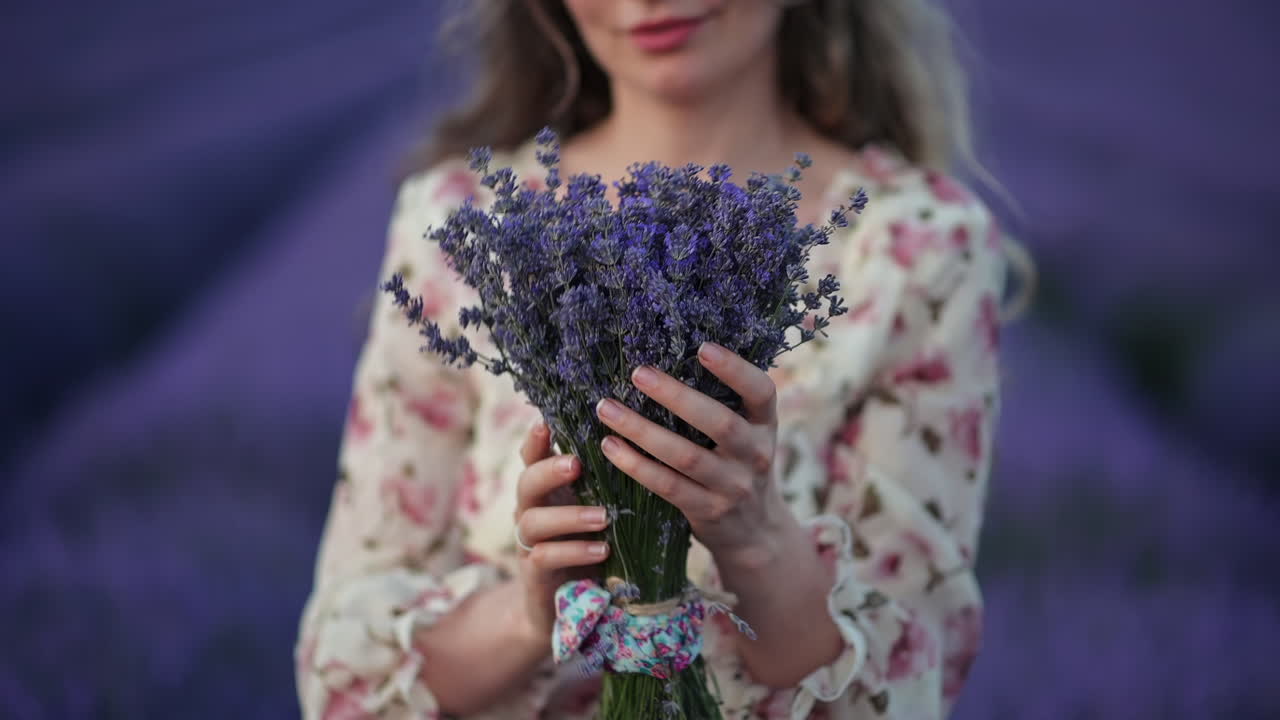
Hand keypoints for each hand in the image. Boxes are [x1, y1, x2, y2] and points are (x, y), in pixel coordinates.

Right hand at [512, 420, 610, 639]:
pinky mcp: (534, 575)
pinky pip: (544, 558)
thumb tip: (643, 444)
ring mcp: (528, 544)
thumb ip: (606, 484)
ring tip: (602, 518)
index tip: (548, 421)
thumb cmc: (591, 546)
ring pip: (532, 521)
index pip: (533, 457)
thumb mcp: (599, 511)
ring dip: (568, 516)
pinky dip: (572, 551)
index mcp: (547, 491)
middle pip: (526, 482)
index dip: (536, 439)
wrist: (563, 607)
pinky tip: (601, 550)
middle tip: (575, 464)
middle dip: (548, 470)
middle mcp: (531, 511)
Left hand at [595, 341, 788, 568]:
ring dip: (642, 430)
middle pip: (719, 423)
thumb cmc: (739, 462)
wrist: (754, 530)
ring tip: (606, 408)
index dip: (735, 369)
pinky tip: (610, 446)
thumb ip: (726, 402)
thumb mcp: (748, 432)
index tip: (703, 347)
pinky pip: (667, 485)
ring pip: (685, 456)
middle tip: (638, 373)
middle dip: (677, 396)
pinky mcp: (708, 510)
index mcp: (766, 424)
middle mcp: (756, 454)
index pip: (761, 392)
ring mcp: (733, 486)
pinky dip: (636, 465)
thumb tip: (670, 349)